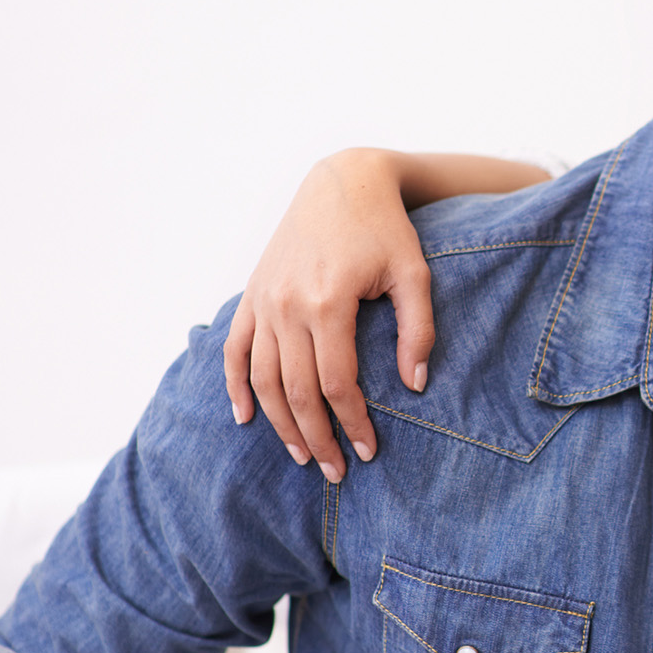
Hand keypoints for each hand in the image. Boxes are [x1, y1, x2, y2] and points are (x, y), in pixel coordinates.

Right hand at [224, 149, 433, 482]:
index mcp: (329, 302)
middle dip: (317, 437)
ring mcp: (264, 300)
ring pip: (262, 378)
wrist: (344, 181)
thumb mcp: (414, 275)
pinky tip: (248, 417)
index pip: (337, 384)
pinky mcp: (253, 293)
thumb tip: (414, 386)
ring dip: (280, 423)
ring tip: (303, 455)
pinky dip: (236, 386)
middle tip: (337, 471)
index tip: (369, 452)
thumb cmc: (387, 230)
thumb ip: (417, 331)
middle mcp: (288, 305)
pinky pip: (235, 349)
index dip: (353, 424)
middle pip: (296, 390)